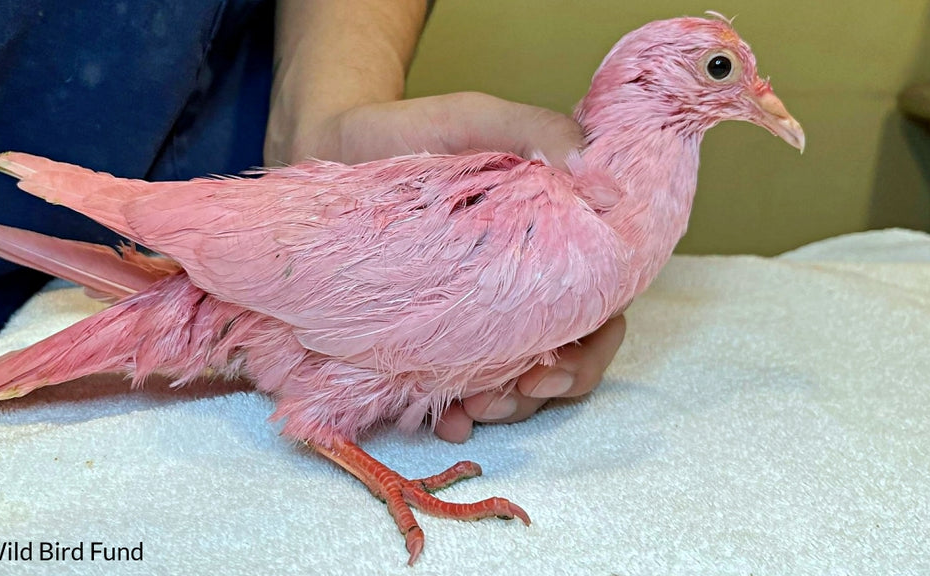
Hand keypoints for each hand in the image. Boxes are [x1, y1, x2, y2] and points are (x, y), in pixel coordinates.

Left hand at [265, 92, 626, 442]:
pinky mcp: (424, 333)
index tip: (554, 366)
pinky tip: (443, 418)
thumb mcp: (476, 118)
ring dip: (503, 407)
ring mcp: (472, 315)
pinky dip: (453, 411)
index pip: (599, 306)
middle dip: (544, 392)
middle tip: (507, 395)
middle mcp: (519, 286)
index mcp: (551, 242)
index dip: (591, 347)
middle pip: (562, 359)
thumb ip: (538, 132)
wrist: (329, 143)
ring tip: (470, 408)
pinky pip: (449, 386)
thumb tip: (601, 181)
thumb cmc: (409, 131)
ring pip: (513, 384)